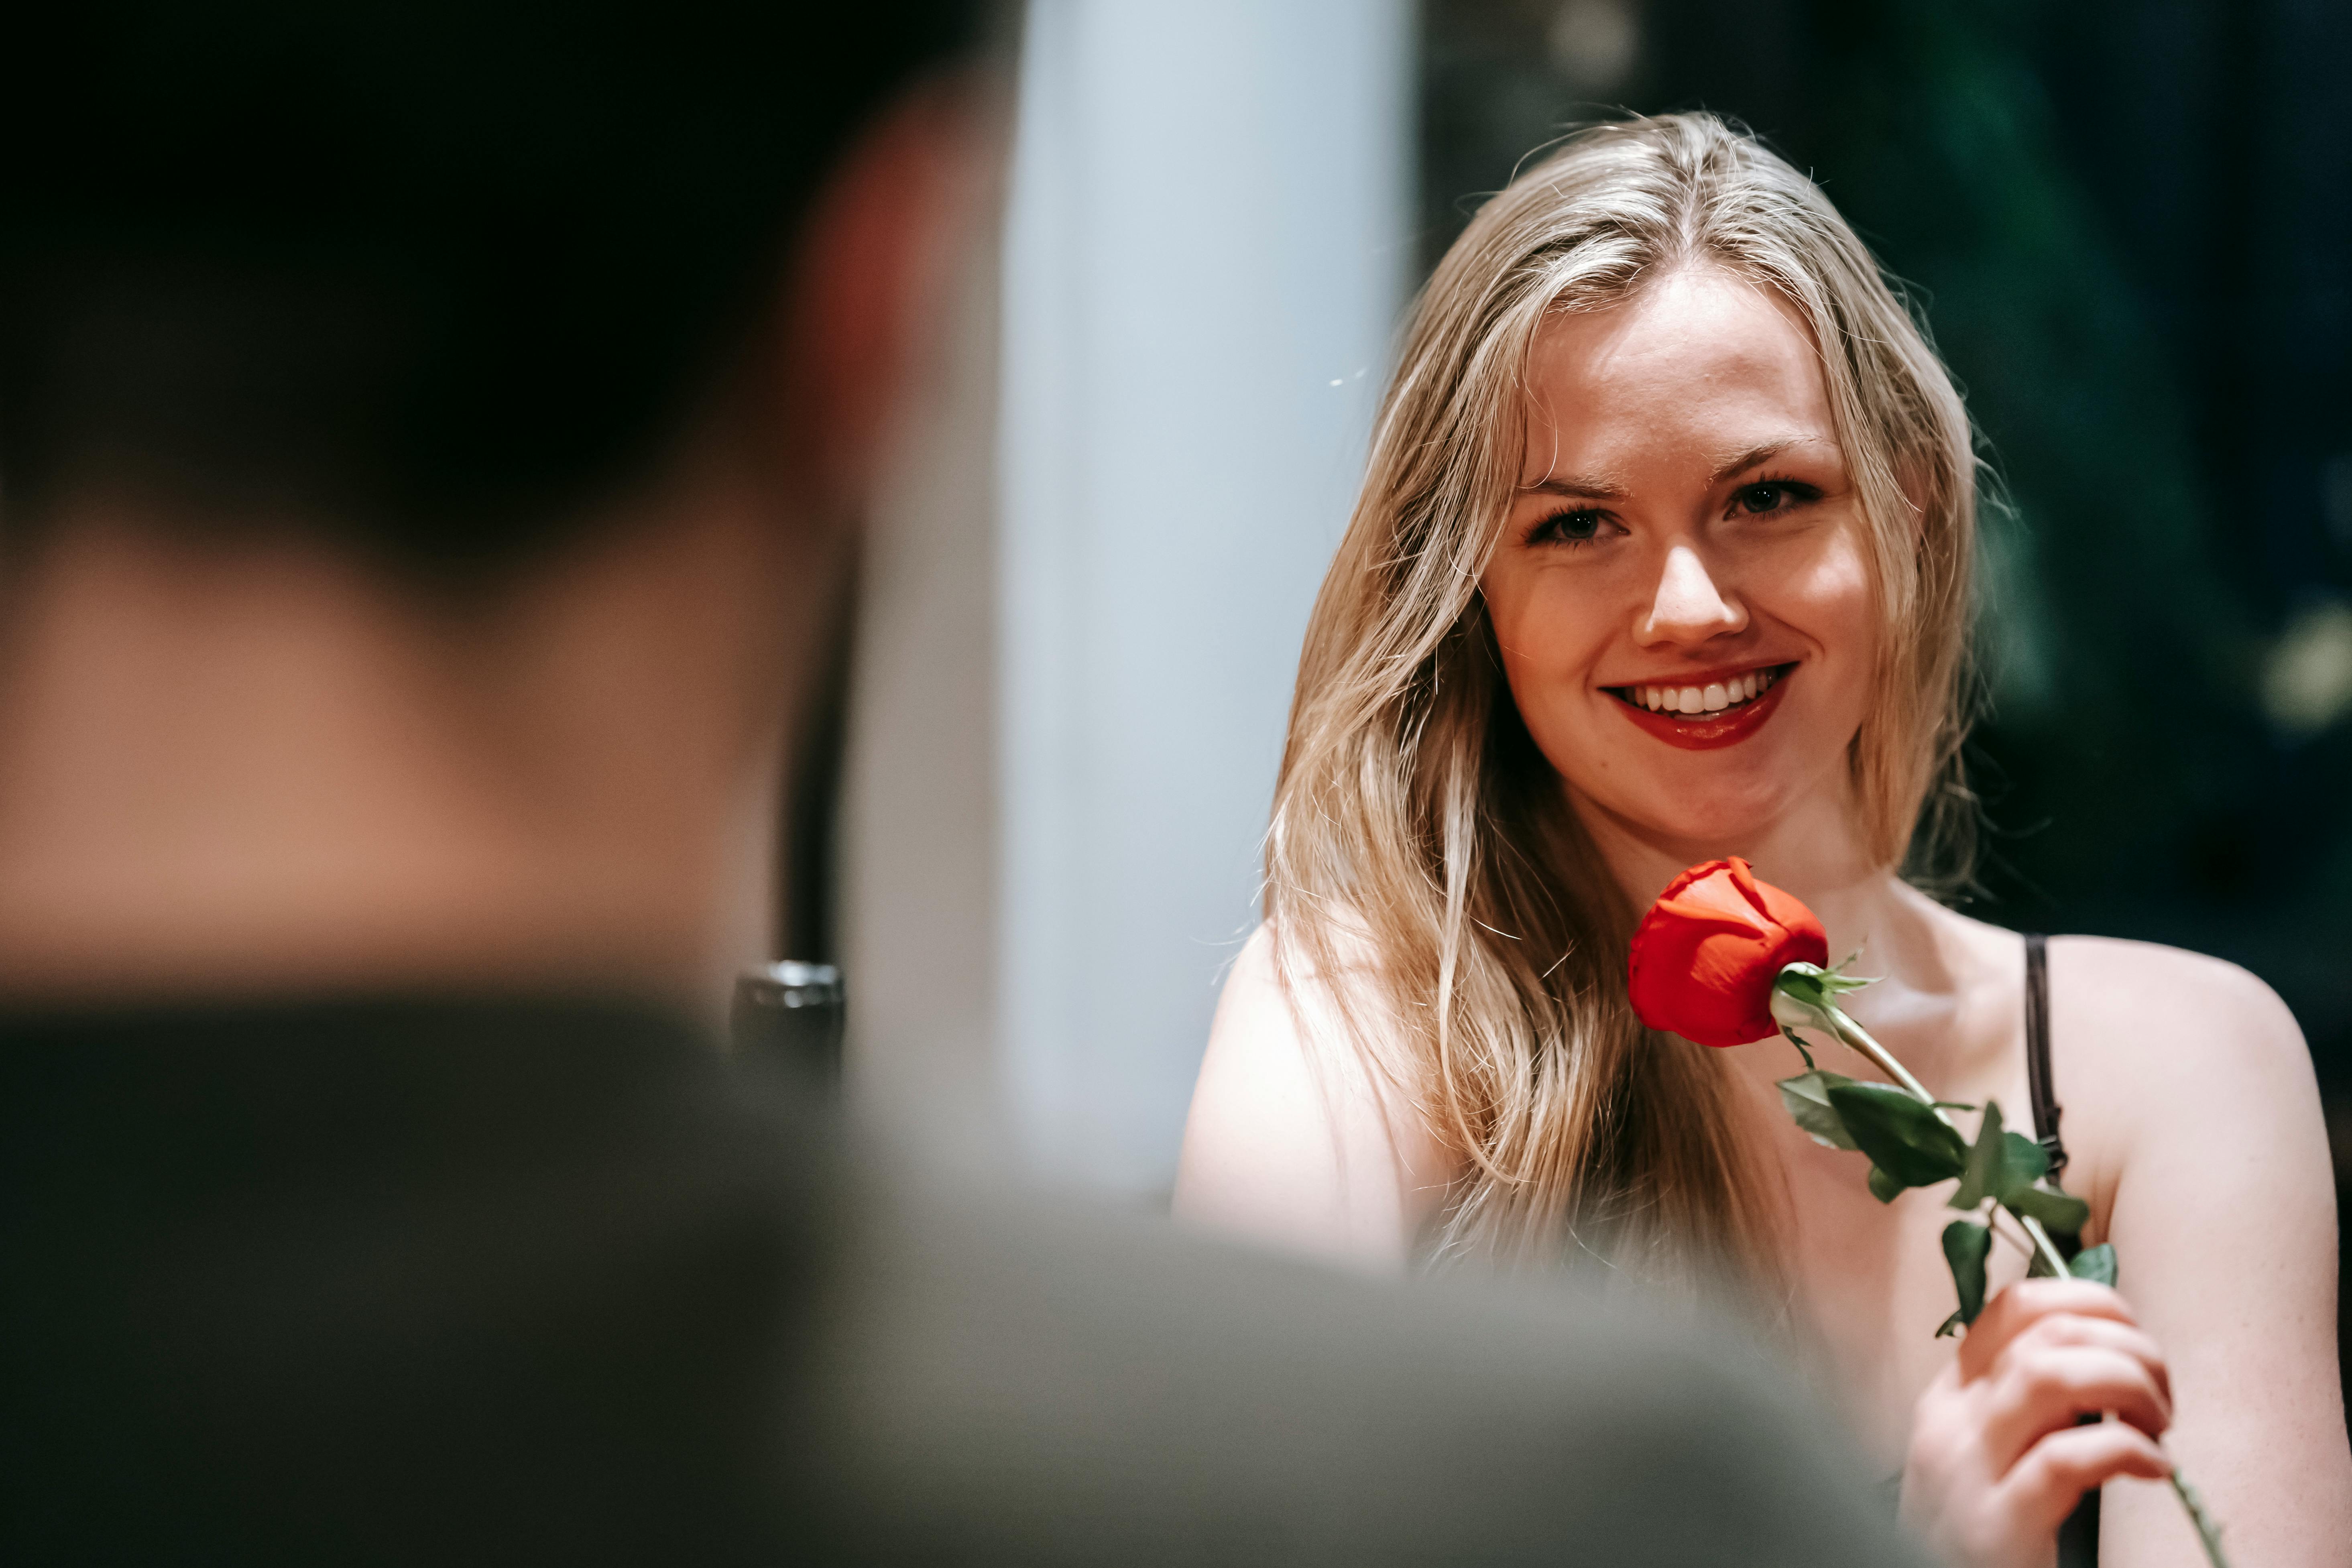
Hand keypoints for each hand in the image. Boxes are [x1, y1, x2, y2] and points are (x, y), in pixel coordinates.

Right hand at [1899, 1278, 2173, 1567]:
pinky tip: (2152, 1468)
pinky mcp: (1995, 1528)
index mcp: (1949, 1399)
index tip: (2131, 1336)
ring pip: (2049, 1374)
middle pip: (2046, 1333)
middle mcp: (1949, 1423)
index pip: (2014, 1308)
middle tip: (2160, 1393)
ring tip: (2157, 1423)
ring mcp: (1967, 1474)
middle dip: (2128, 1345)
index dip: (2088, 1302)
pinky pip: (2067, 1459)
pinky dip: (2127, 1450)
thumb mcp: (1986, 1458)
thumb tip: (2102, 1361)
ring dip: (2126, 1382)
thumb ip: (2025, 1412)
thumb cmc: (1978, 1541)